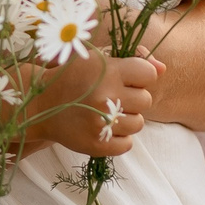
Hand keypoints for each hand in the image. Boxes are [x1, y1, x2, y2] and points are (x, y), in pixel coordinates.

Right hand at [24, 49, 160, 156]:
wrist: (40, 105)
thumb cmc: (73, 77)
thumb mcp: (99, 60)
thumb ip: (135, 61)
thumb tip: (164, 69)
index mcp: (107, 71)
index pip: (149, 74)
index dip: (140, 77)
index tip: (124, 80)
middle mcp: (106, 96)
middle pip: (146, 100)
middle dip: (133, 99)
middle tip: (112, 97)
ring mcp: (102, 123)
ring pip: (138, 123)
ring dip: (126, 119)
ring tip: (106, 113)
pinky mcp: (98, 145)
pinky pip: (128, 143)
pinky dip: (118, 138)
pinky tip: (103, 128)